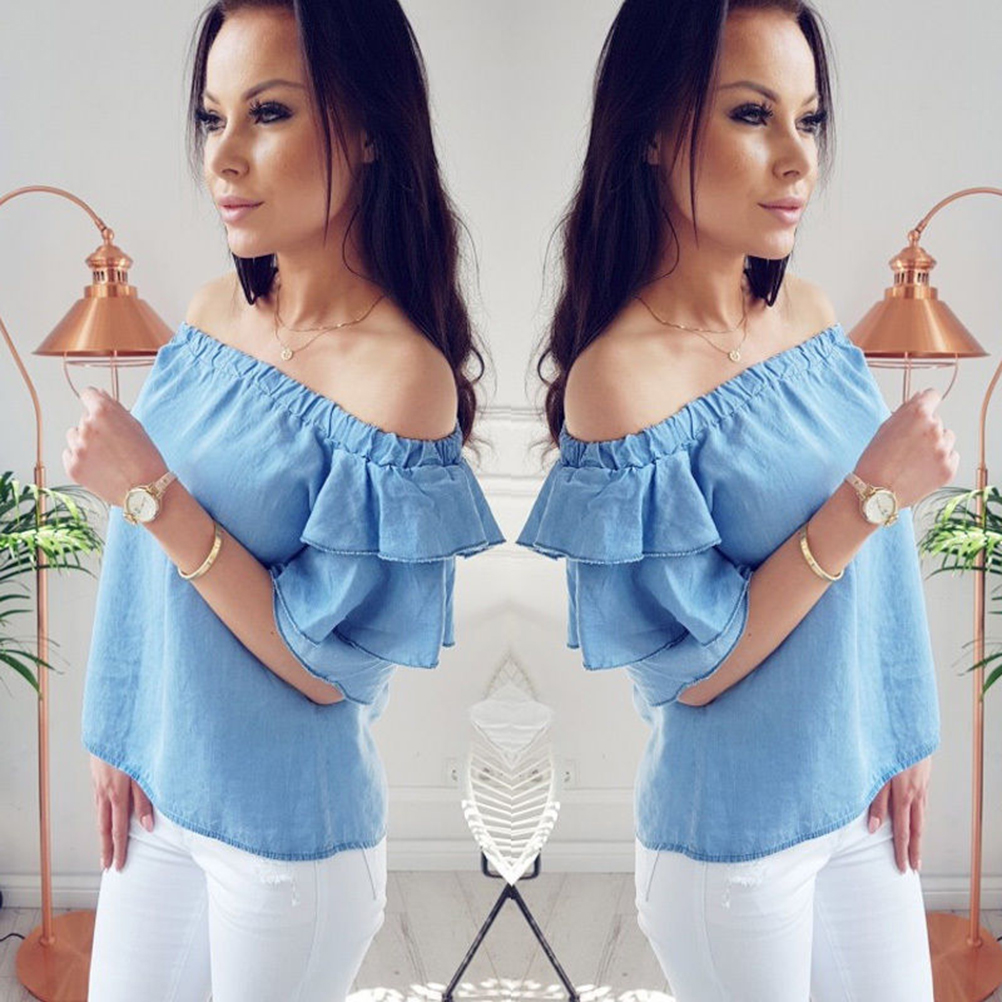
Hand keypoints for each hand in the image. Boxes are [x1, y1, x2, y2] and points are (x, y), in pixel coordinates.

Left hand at [62, 386, 167, 507]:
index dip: (95, 402)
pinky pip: (69, 454)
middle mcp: (86, 427)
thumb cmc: (146, 458)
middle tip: (114, 444)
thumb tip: (98, 395)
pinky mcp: (72, 466)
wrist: (146, 490)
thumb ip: (115, 408)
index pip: (88, 394)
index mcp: (103, 412)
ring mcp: (77, 448)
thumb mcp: (136, 426)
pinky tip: (99, 466)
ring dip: (85, 442)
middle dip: (96, 427)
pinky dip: (80, 458)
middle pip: (84, 419)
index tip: (99, 410)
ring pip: (74, 436)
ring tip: (106, 457)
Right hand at [90, 754, 154, 870]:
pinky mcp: (97, 774)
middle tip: (106, 866)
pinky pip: (98, 800)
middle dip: (106, 848)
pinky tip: (104, 816)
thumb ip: (146, 799)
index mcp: (117, 793)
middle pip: (104, 826)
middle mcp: (105, 791)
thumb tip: (148, 827)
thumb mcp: (143, 771)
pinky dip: (100, 814)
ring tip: (105, 847)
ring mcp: (98, 783)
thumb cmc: (133, 743)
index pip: (119, 829)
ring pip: (99, 814)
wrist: (112, 722)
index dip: (119, 849)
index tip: (118, 866)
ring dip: (102, 832)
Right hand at [855, 387, 957, 509]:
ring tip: (915, 460)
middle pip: (937, 421)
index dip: (925, 403)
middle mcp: (935, 428)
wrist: (875, 492)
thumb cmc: (875, 460)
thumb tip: (921, 397)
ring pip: (946, 438)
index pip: (932, 395)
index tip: (921, 413)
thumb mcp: (884, 428)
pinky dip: (940, 461)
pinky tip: (921, 469)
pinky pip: (951, 456)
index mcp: (917, 414)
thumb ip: (905, 411)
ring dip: (935, 445)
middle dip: (925, 430)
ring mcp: (944, 449)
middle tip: (906, 447)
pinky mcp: (949, 468)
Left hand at [867, 755, 931, 873]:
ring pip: (922, 816)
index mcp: (903, 795)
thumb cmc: (887, 746)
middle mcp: (916, 793)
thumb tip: (873, 828)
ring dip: (919, 835)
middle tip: (914, 868)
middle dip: (915, 850)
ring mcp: (922, 785)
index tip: (903, 868)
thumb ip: (875, 801)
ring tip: (917, 849)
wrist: (909, 726)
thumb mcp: (877, 773)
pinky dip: (920, 816)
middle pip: (917, 828)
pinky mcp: (924, 777)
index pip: (903, 831)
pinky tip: (917, 819)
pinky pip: (922, 802)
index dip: (902, 851)